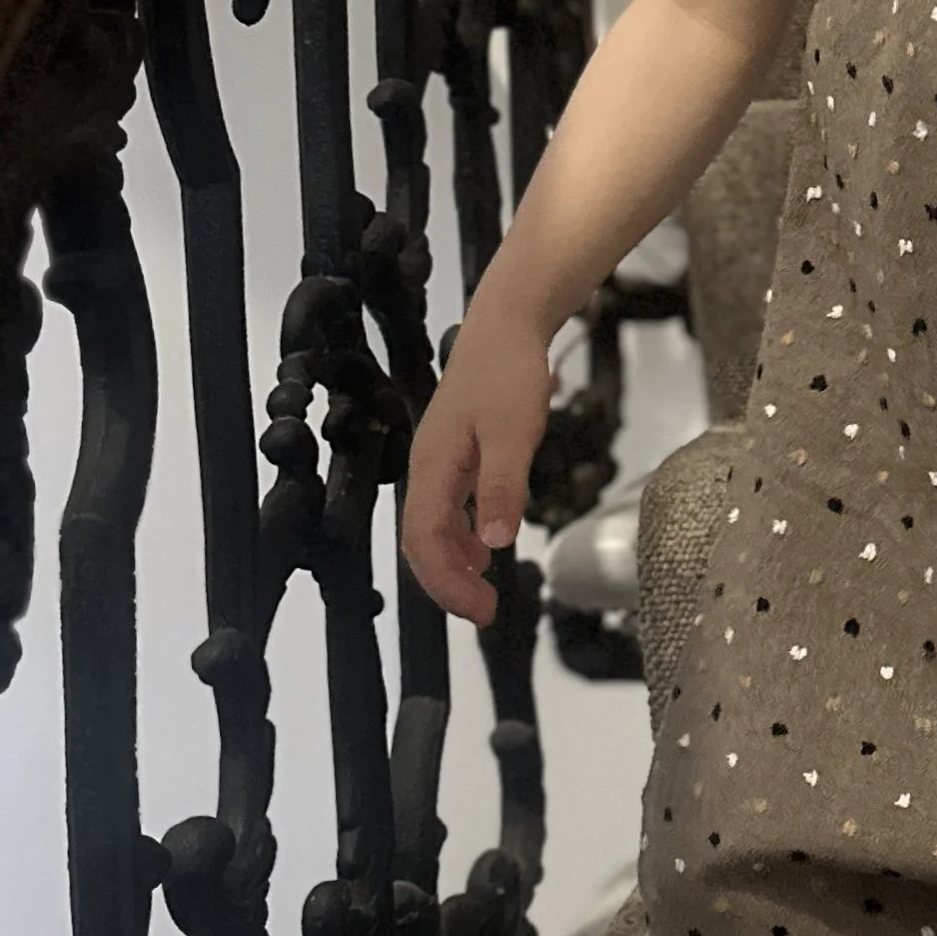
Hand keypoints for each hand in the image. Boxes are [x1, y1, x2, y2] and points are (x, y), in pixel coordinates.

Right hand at [401, 309, 558, 625]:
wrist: (506, 323)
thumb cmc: (508, 372)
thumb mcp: (514, 432)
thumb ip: (503, 487)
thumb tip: (494, 544)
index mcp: (433, 466)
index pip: (424, 540)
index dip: (447, 582)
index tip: (482, 610)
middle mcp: (427, 468)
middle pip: (422, 541)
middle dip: (448, 583)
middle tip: (486, 612)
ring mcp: (439, 461)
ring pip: (434, 527)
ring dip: (455, 563)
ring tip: (486, 591)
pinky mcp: (456, 453)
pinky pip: (448, 507)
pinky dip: (462, 536)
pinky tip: (484, 547)